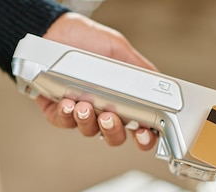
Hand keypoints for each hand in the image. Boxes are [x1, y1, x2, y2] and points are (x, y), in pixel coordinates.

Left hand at [36, 12, 158, 149]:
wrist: (53, 30)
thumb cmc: (87, 39)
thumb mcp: (119, 49)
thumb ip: (140, 69)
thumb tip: (162, 84)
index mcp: (124, 101)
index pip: (140, 127)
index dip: (144, 137)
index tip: (143, 134)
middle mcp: (104, 110)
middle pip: (115, 137)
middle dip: (113, 131)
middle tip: (108, 117)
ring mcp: (82, 113)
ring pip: (89, 131)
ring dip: (87, 121)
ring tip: (83, 104)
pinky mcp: (59, 112)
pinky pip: (65, 122)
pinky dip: (67, 115)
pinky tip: (68, 102)